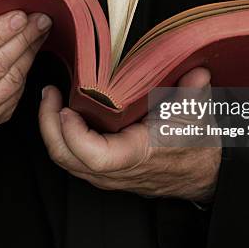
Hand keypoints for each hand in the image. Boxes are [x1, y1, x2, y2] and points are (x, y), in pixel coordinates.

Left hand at [38, 68, 220, 201]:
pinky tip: (63, 111)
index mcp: (136, 155)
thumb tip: (197, 72)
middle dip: (48, 125)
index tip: (67, 107)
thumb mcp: (196, 114)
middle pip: (66, 158)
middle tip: (48, 94)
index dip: (74, 134)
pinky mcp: (101, 171)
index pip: (94, 156)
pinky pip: (71, 157)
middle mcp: (115, 171)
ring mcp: (105, 174)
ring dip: (51, 129)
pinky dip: (61, 135)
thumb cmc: (195, 144)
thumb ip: (194, 92)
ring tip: (51, 98)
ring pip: (65, 159)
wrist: (200, 173)